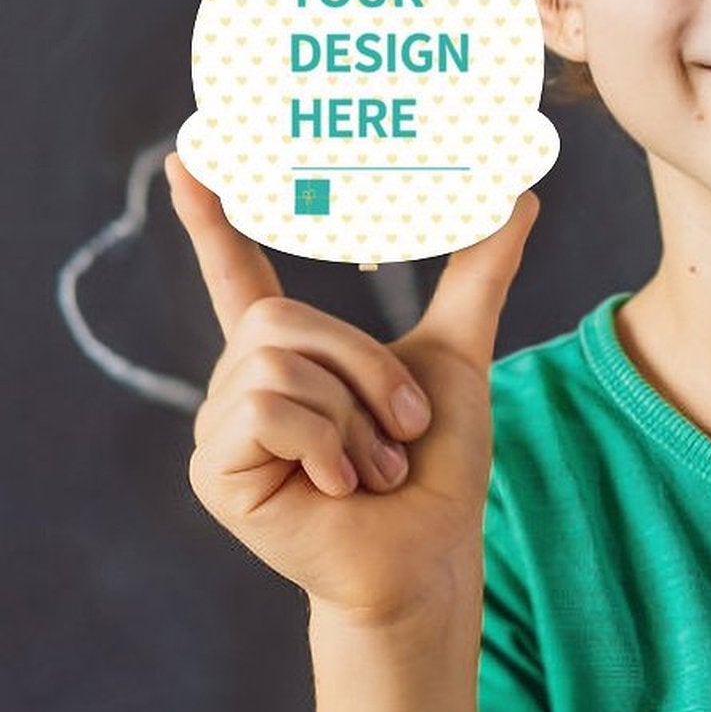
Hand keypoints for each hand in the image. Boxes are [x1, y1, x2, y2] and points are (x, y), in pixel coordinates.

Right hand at [166, 151, 540, 630]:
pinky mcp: (215, 470)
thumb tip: (524, 195)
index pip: (238, 273)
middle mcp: (244, 382)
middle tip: (404, 426)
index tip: (186, 159)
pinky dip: (324, 441)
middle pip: (285, 317)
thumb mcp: (459, 354)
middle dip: (365, 368)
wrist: (430, 552)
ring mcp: (222, 427)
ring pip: (279, 363)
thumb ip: (481, 273)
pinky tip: (340, 486)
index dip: (211, 219)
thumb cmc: (437, 465)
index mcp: (292, 354)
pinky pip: (265, 408)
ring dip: (354, 413)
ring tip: (375, 466)